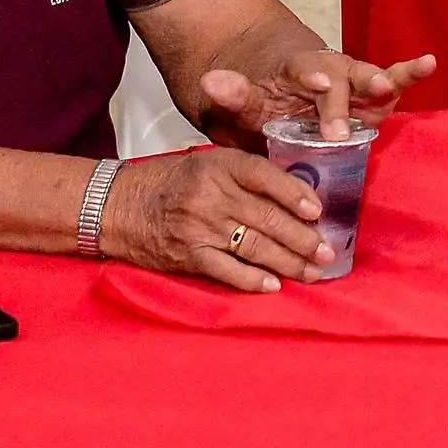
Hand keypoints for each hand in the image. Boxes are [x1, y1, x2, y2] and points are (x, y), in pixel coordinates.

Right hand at [98, 144, 333, 290]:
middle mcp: (212, 195)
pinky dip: (253, 280)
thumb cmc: (170, 182)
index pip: (265, 176)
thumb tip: (294, 194)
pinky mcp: (189, 256)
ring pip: (255, 246)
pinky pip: (228, 271)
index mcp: (219, 165)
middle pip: (267, 217)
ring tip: (313, 271)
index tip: (318, 210)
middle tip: (328, 251)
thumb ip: (244, 174)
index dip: (295, 193)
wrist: (120, 206)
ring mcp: (200, 227)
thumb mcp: (207, 162)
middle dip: (303, 238)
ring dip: (288, 262)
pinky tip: (274, 285)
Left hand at [194, 47, 435, 145]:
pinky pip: (392, 82)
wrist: (280, 82)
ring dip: (381, 80)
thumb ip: (231, 93)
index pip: (302, 69)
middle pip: (339, 80)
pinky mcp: (370, 94)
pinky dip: (410, 72)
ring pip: (368, 77)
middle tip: (339, 132)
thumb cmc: (264, 98)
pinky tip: (429, 62)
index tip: (319, 83)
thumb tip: (209, 81)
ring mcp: (351, 81)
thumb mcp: (243, 101)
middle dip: (341, 103)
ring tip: (390, 84)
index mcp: (295, 70)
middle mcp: (328, 69)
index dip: (312, 75)